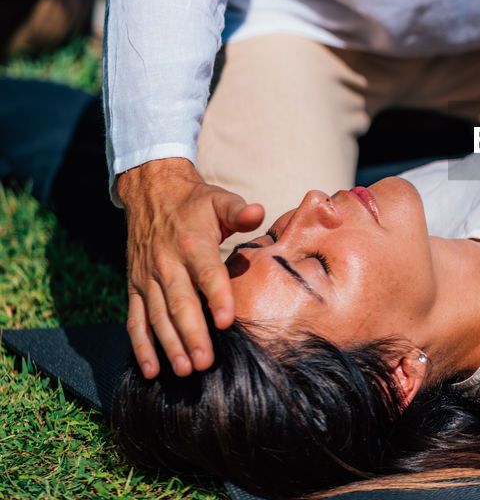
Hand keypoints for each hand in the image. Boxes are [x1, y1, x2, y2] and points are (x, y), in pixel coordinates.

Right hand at [117, 158, 263, 378]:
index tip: (226, 320)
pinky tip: (151, 370)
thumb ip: (239, 211)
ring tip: (184, 370)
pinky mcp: (136, 288)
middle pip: (180, 303)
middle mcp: (168, 263)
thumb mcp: (219, 199)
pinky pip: (136, 320)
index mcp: (193, 243)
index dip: (217, 295)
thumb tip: (258, 212)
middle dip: (192, 334)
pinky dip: (141, 346)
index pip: (207, 273)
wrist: (151, 193)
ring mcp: (148, 278)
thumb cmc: (195, 203)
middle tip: (206, 362)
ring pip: (158, 317)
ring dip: (169, 345)